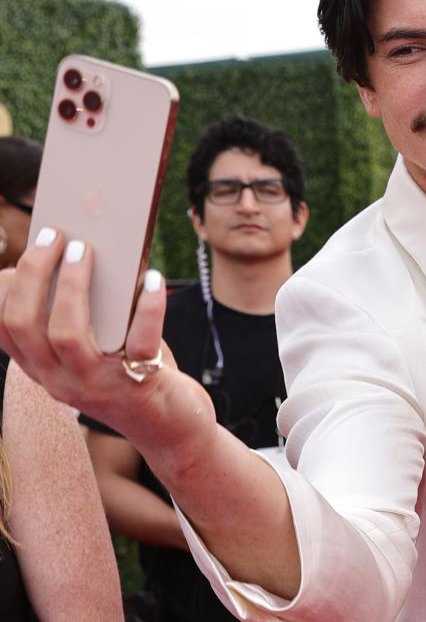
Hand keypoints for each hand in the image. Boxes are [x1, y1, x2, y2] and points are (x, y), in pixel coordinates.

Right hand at [0, 227, 174, 433]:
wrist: (170, 427)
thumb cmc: (131, 373)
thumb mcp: (94, 348)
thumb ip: (85, 314)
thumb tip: (84, 253)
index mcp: (43, 368)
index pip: (3, 328)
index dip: (5, 288)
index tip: (22, 253)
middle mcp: (59, 380)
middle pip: (25, 323)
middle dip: (34, 273)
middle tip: (55, 236)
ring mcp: (96, 386)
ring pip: (67, 334)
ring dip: (74, 286)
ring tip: (87, 250)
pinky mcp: (138, 385)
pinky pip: (140, 341)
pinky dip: (148, 307)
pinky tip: (153, 279)